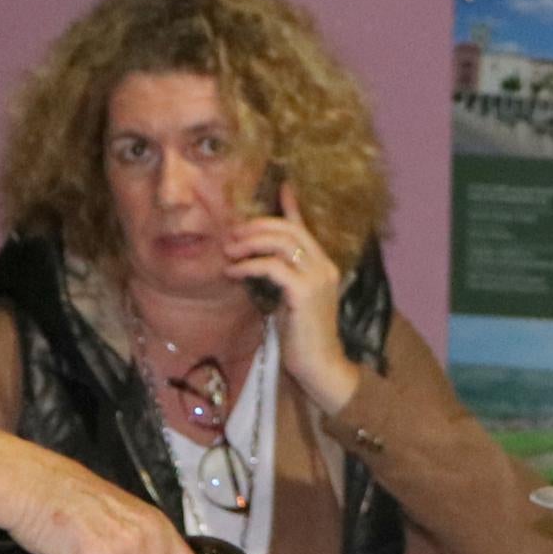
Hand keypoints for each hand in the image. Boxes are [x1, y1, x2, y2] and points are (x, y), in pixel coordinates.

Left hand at [228, 183, 357, 413]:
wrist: (320, 367)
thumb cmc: (302, 339)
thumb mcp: (289, 301)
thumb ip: (281, 278)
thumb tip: (258, 262)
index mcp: (324, 266)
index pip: (304, 228)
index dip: (290, 207)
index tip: (280, 187)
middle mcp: (324, 266)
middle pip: (288, 230)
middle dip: (255, 226)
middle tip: (230, 235)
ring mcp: (317, 278)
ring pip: (280, 243)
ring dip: (249, 243)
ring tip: (228, 252)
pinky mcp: (304, 292)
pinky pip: (271, 267)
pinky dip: (248, 265)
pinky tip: (233, 272)